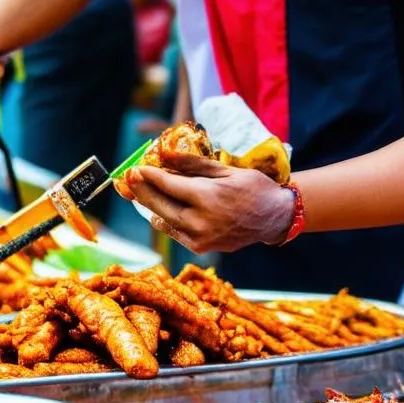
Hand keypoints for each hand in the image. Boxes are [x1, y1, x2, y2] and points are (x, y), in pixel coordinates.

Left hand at [117, 152, 296, 253]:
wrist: (274, 218)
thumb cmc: (254, 188)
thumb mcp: (226, 170)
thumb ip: (193, 165)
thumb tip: (165, 154)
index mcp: (208, 197)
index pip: (168, 185)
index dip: (149, 176)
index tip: (135, 168)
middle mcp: (200, 221)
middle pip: (160, 204)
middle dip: (142, 190)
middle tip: (129, 179)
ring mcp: (200, 238)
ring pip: (165, 220)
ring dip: (150, 206)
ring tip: (139, 193)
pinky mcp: (201, 247)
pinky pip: (175, 233)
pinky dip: (164, 221)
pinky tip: (156, 212)